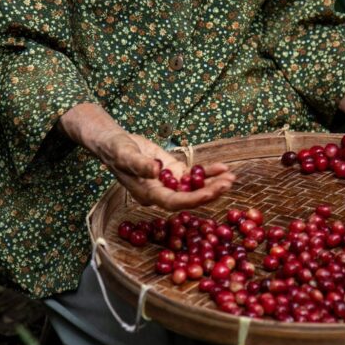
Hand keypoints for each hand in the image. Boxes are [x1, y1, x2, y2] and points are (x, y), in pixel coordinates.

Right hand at [59, 103, 235, 209]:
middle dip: (210, 192)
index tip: (211, 193)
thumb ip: (140, 164)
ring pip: (194, 188)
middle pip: (189, 198)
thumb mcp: (125, 154)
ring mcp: (169, 183)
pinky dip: (208, 172)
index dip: (193, 200)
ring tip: (231, 177)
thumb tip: (157, 170)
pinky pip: (194, 176)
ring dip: (213, 183)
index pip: (173, 202)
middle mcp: (160, 193)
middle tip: (228, 183)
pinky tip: (223, 167)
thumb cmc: (115, 149)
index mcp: (148, 194)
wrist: (113, 142)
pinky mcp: (174, 173)